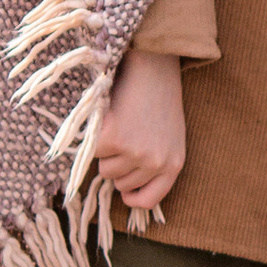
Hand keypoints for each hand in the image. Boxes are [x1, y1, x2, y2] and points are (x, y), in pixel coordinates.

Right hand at [94, 43, 186, 217]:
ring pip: (105, 171)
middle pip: (121, 184)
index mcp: (174, 164)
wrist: (152, 65)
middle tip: (126, 135)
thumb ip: (153, 163)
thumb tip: (125, 193)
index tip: (124, 191)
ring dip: (105, 151)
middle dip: (118, 164)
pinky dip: (95, 135)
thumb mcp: (167, 137)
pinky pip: (92, 151)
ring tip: (120, 124)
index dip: (133, 198)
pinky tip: (110, 116)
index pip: (150, 200)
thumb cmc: (157, 99)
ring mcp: (136, 153)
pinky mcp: (115, 139)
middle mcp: (157, 162)